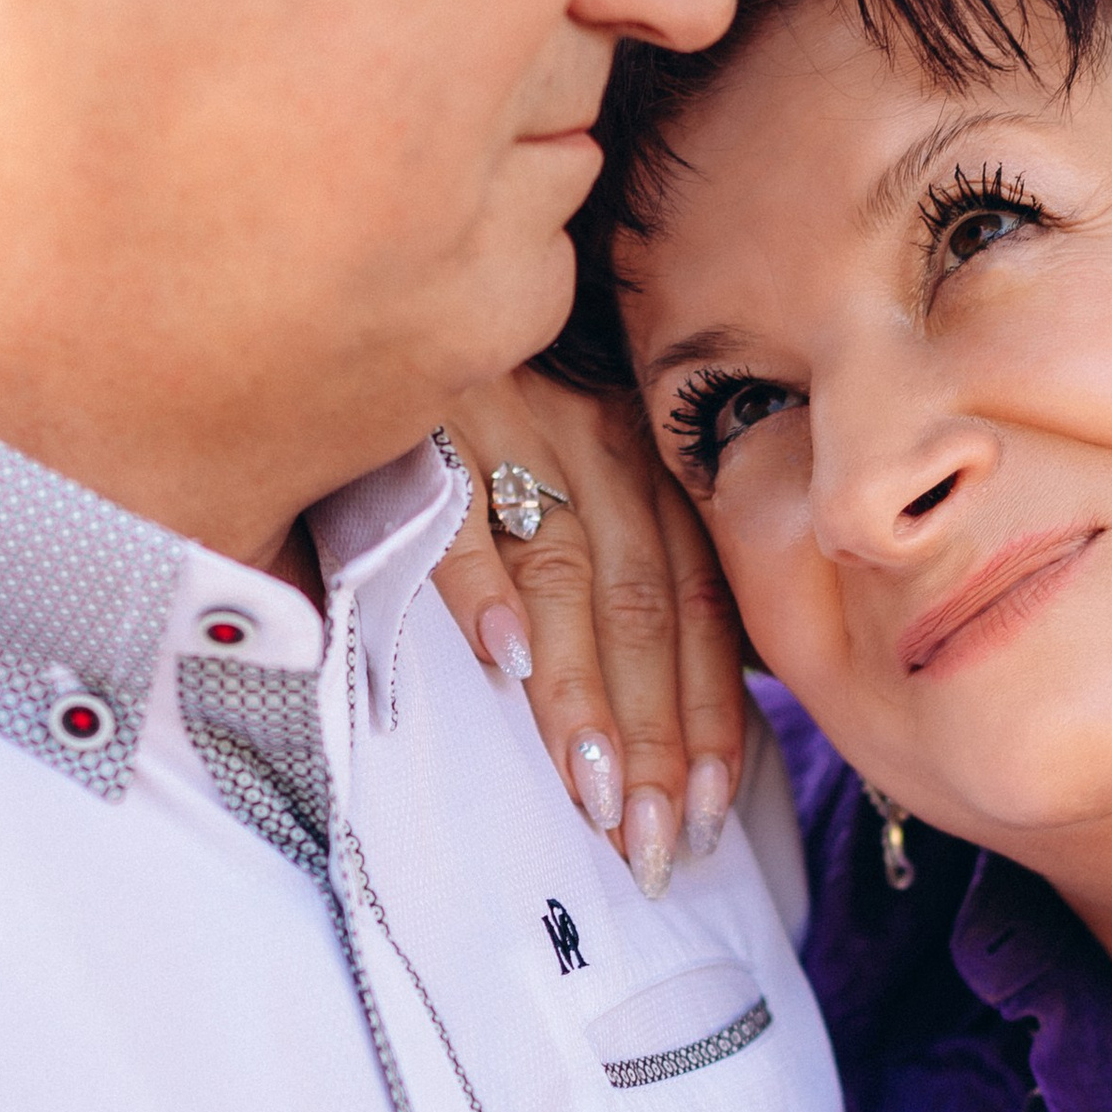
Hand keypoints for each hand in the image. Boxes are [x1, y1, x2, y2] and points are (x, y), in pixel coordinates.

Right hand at [434, 371, 748, 900]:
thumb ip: (627, 554)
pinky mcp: (428, 423)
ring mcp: (516, 432)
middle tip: (650, 844)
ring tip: (595, 793)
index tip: (707, 814)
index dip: (710, 715)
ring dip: (584, 695)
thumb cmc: (496, 392)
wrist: (401, 266)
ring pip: (570, 578)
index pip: (697, 609)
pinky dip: (485, 587)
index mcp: (645, 470)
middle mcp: (599, 450)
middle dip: (655, 739)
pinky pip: (461, 511)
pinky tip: (502, 664)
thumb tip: (681, 688)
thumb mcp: (580, 457)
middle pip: (644, 612)